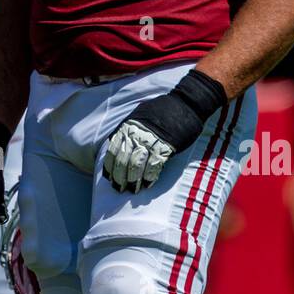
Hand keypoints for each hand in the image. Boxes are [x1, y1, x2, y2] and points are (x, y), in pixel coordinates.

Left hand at [103, 70, 227, 192]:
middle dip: (120, 177)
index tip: (109, 178)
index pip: (112, 150)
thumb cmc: (161, 111)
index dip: (109, 166)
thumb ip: (127, 129)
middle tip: (119, 188)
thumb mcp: (138, 115)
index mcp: (128, 127)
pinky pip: (154, 165)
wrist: (184, 104)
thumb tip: (115, 141)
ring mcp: (150, 140)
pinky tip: (148, 184)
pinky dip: (150, 176)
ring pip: (136, 165)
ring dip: (133, 180)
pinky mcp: (165, 146)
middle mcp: (136, 134)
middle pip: (123, 161)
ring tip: (133, 189)